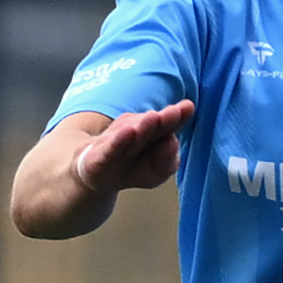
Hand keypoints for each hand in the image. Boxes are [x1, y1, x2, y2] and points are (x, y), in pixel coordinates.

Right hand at [74, 100, 194, 195]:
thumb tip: (172, 142)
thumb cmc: (130, 168)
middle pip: (152, 125)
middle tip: (177, 111)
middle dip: (165, 118)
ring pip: (132, 132)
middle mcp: (135, 132)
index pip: (168, 124)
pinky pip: (111, 148)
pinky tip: (128, 132)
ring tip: (154, 117)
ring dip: (143, 125)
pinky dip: (119, 140)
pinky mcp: (100, 156)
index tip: (188, 107)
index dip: (178, 116)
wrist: (95, 174)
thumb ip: (167, 162)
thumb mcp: (155, 172)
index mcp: (153, 133)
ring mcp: (117, 141)